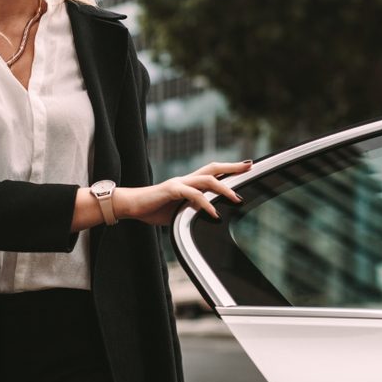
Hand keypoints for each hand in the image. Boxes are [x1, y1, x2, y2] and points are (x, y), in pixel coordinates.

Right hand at [114, 161, 251, 225]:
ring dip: (223, 188)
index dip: (230, 168)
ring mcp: (179, 183)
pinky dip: (205, 204)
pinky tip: (213, 212)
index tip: (247, 166)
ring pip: (206, 179)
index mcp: (188, 183)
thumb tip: (209, 215)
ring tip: (236, 198)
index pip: (213, 171)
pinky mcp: (171, 190)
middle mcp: (186, 179)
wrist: (132, 205)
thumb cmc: (153, 208)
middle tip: (250, 167)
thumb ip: (193, 209)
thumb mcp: (178, 211)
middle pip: (213, 168)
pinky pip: (192, 195)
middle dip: (232, 167)